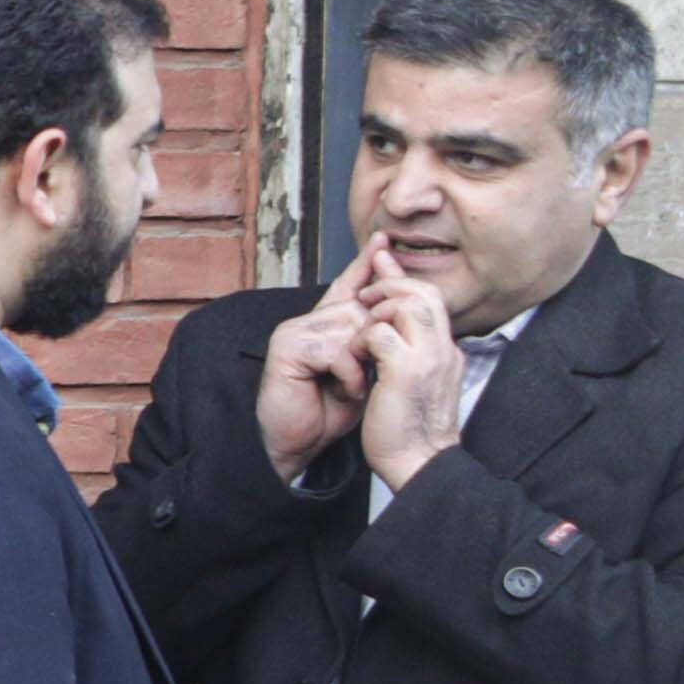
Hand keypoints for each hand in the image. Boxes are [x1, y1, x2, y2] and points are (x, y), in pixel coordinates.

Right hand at [257, 257, 385, 487]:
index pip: (349, 286)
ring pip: (350, 327)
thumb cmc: (328, 412)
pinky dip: (348, 373)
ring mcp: (293, 332)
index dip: (366, 263)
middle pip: (358, 309)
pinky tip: (342, 391)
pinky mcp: (287, 348)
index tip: (385, 240)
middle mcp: (306, 322)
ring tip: (354, 385)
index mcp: (324, 325)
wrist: (297, 444)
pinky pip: (337, 348)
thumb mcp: (362, 371)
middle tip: (368, 372)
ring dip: (362, 361)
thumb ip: (371, 340)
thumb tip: (396, 314)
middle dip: (374, 340)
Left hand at [358, 270, 471, 493]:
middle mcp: (443, 350)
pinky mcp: (406, 371)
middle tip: (363, 296)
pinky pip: (379, 333)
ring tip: (360, 329)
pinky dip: (362, 337)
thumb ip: (408, 356)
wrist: (418, 463)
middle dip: (390, 285)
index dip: (403, 280)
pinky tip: (356, 357)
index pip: (431, 300)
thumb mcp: (413, 384)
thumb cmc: (408, 429)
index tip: (381, 262)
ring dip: (377, 310)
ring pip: (408, 304)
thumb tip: (388, 336)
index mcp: (446, 352)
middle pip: (425, 293)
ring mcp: (428, 358)